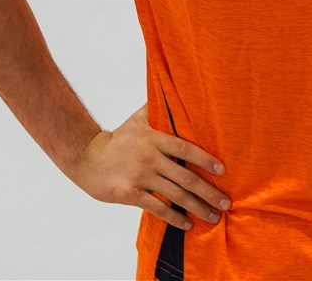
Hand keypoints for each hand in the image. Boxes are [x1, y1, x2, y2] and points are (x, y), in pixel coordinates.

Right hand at [69, 104, 230, 230]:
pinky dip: (174, 217)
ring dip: (197, 207)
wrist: (85, 158)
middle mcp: (149, 157)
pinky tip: (187, 224)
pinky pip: (157, 208)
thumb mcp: (137, 120)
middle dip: (208, 191)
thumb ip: (156, 108)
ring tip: (214, 216)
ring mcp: (139, 176)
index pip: (185, 149)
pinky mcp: (130, 194)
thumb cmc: (117, 140)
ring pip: (175, 195)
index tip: (222, 171)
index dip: (205, 159)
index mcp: (153, 138)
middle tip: (226, 202)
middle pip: (185, 176)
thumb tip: (171, 87)